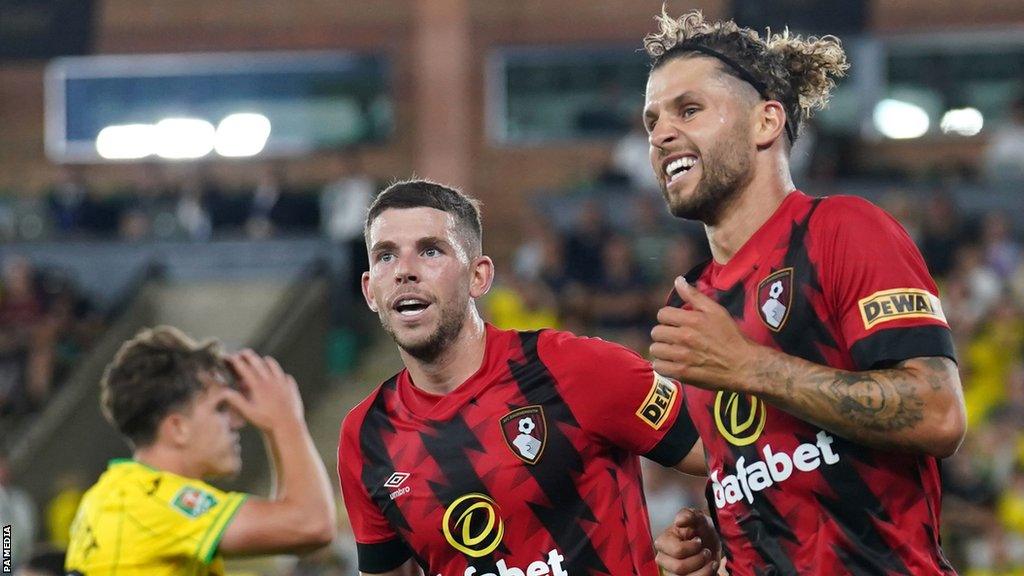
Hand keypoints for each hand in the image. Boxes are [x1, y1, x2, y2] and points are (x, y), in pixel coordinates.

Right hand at [221, 350, 303, 431]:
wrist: (288, 426)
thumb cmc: (266, 421)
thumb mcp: (248, 412)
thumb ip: (236, 400)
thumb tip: (224, 391)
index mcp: (258, 385)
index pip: (245, 368)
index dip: (236, 361)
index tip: (230, 356)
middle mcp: (270, 380)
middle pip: (258, 362)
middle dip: (249, 356)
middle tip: (243, 352)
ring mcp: (282, 382)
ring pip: (273, 365)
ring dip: (265, 361)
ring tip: (261, 360)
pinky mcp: (291, 386)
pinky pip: (284, 375)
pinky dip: (279, 373)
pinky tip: (277, 376)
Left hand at [650, 277, 757, 391]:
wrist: (743, 365)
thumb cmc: (731, 336)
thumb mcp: (716, 311)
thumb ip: (694, 295)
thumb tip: (678, 280)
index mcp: (692, 320)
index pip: (662, 314)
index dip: (668, 318)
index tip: (675, 323)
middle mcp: (685, 337)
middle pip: (656, 332)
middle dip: (664, 333)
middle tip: (675, 337)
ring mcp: (682, 356)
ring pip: (655, 349)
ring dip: (662, 349)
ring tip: (673, 350)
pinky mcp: (682, 373)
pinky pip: (659, 367)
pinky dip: (663, 365)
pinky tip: (672, 362)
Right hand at [655, 507, 720, 575]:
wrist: (712, 545)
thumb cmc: (701, 531)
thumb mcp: (699, 519)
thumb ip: (689, 515)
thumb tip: (679, 521)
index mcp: (663, 542)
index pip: (677, 551)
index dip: (692, 547)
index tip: (699, 540)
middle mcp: (664, 560)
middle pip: (680, 568)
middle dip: (699, 559)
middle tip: (706, 552)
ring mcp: (671, 573)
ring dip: (705, 570)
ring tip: (711, 562)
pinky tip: (711, 570)